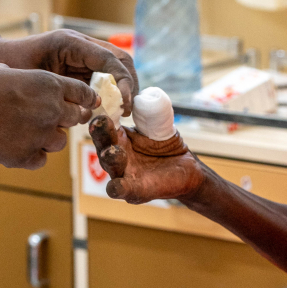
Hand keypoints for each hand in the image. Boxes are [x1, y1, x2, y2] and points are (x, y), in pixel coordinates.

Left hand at [0, 30, 137, 115]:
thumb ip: (64, 91)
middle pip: (120, 61)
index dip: (122, 82)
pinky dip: (110, 94)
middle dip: (129, 86)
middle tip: (127, 111)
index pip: (111, 60)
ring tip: (121, 113)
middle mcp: (82, 46)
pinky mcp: (79, 68)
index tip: (124, 104)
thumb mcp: (36, 79)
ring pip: (116, 69)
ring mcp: (82, 57)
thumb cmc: (9, 66)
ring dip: (122, 91)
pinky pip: (103, 79)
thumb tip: (93, 107)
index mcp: (72, 43)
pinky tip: (107, 112)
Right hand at [0, 63, 98, 168]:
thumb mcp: (6, 70)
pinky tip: (13, 146)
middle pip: (76, 118)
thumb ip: (29, 80)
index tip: (82, 104)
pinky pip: (40, 159)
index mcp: (49, 84)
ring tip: (23, 132)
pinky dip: (30, 155)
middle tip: (46, 118)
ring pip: (60, 142)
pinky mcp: (27, 157)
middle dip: (64, 118)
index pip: (83, 93)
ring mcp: (41, 136)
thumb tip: (31, 85)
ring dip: (47, 139)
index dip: (83, 99)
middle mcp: (51, 110)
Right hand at [89, 115, 206, 204]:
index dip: (101, 115)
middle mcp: (116, 155)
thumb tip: (142, 96)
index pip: (105, 125)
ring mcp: (123, 173)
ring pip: (110, 165)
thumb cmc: (166, 147)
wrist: (186, 169)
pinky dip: (117, 188)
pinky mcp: (135, 191)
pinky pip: (121, 190)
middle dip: (100, 134)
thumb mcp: (157, 127)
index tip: (100, 105)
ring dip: (109, 157)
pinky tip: (117, 186)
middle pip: (102, 143)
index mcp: (119, 137)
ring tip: (113, 151)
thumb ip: (148, 113)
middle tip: (100, 122)